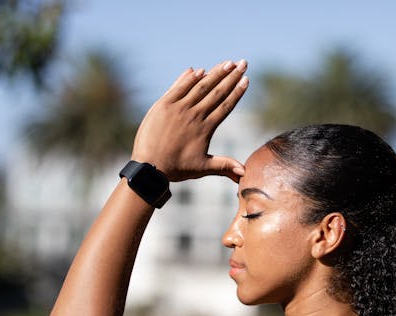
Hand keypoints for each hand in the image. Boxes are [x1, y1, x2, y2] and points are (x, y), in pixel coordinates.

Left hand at [131, 59, 248, 181]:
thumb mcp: (203, 168)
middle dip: (231, 76)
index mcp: (205, 129)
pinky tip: (199, 70)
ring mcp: (178, 108)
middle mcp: (194, 115)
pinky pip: (179, 87)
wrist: (149, 167)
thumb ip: (225, 166)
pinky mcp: (163, 105)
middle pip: (216, 92)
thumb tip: (245, 173)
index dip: (237, 92)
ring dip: (215, 73)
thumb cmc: (177, 169)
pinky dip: (189, 78)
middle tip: (243, 63)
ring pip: (200, 86)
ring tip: (227, 62)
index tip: (246, 79)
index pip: (225, 106)